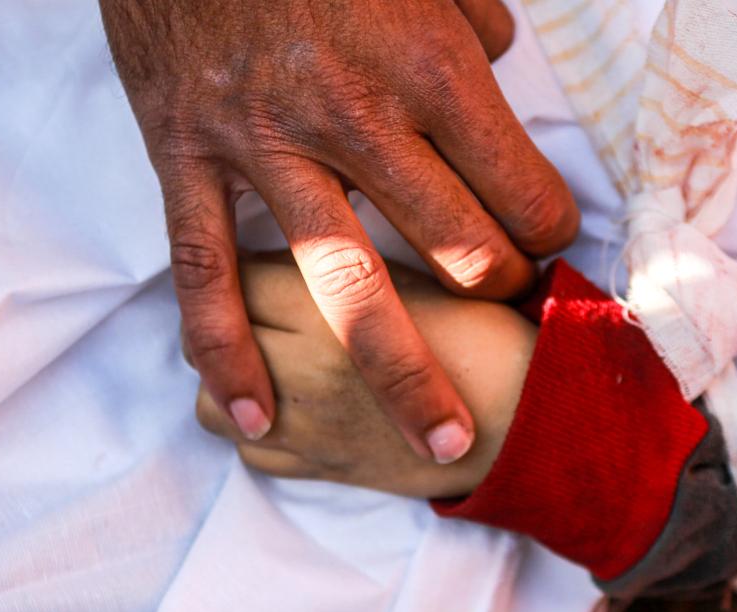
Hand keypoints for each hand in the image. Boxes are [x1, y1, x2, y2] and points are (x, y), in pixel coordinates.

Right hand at [101, 0, 577, 463]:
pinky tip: (256, 415)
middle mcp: (355, 119)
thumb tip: (499, 61)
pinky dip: (228, 354)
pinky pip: (206, 277)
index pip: (521, 193)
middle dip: (498, 292)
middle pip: (458, 251)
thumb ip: (472, 23)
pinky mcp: (185, 159)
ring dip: (406, 375)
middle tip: (503, 303)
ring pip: (348, 288)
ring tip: (442, 444)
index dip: (550, 232)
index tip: (547, 242)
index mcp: (428, 67)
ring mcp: (264, 148)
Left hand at [192, 254, 533, 497]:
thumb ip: (338, 255)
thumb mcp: (408, 270)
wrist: (525, 418)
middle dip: (222, 317)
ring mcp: (299, 427)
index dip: (244, 261)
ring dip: (224, 381)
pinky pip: (248, 451)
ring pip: (208, 403)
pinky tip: (294, 406)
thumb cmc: (480, 332)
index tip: (263, 258)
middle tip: (256, 301)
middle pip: (203, 337)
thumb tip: (285, 239)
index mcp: (322, 307)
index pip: (235, 274)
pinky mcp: (314, 470)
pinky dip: (256, 430)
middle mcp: (297, 369)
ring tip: (269, 360)